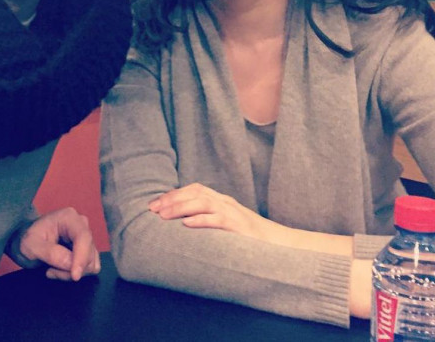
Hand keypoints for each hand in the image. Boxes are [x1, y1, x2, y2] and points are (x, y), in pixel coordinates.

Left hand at [18, 207, 99, 281]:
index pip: (83, 237)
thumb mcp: (32, 245)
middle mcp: (82, 225)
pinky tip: (61, 270)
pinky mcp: (88, 250)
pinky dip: (76, 273)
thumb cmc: (29, 239)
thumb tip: (70, 263)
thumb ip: (50, 253)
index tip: (75, 276)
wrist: (29, 240)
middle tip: (50, 271)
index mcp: (69, 217)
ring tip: (52, 269)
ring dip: (71, 272)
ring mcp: (86, 238)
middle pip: (89, 252)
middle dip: (71, 268)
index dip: (82, 257)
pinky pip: (90, 268)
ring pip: (91, 263)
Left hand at [148, 183, 271, 240]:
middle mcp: (226, 203)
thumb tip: (185, 227)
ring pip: (203, 202)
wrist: (282, 246)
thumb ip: (211, 221)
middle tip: (152, 209)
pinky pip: (218, 220)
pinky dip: (201, 220)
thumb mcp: (229, 226)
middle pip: (195, 193)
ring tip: (163, 215)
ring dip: (180, 207)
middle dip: (171, 199)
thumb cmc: (252, 239)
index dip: (174, 193)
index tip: (156, 203)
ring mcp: (234, 214)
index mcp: (222, 201)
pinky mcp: (240, 228)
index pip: (195, 189)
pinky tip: (187, 224)